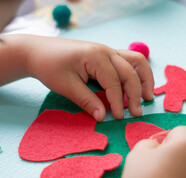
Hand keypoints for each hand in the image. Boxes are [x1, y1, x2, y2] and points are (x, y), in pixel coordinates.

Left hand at [22, 35, 153, 120]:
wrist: (38, 51)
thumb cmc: (49, 66)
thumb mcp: (66, 86)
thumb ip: (86, 101)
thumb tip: (103, 117)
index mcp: (96, 57)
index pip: (114, 82)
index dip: (119, 102)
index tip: (119, 117)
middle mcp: (106, 51)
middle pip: (130, 72)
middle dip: (135, 94)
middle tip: (136, 113)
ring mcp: (108, 51)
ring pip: (136, 62)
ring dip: (143, 79)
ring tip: (147, 97)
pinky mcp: (106, 54)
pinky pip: (128, 61)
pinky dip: (136, 73)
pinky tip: (138, 87)